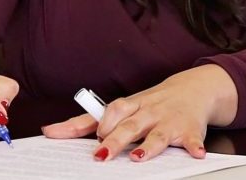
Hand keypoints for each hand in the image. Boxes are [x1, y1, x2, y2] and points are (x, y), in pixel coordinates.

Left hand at [42, 65, 237, 161]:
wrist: (195, 89)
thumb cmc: (152, 102)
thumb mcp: (123, 108)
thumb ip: (88, 121)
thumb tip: (50, 131)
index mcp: (132, 106)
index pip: (114, 109)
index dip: (103, 122)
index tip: (94, 134)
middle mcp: (149, 111)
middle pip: (131, 124)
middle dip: (117, 139)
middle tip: (103, 154)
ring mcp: (170, 120)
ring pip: (158, 132)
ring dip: (150, 144)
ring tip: (139, 156)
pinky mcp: (190, 129)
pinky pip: (192, 138)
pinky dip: (194, 145)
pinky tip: (196, 153)